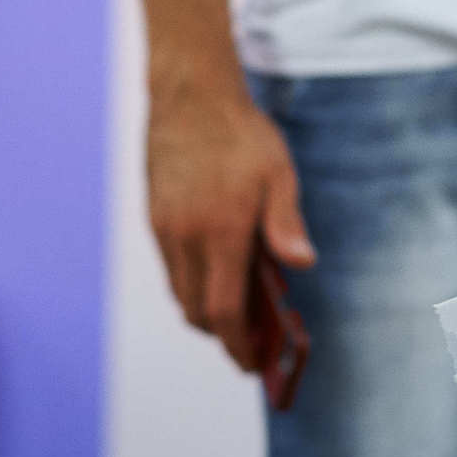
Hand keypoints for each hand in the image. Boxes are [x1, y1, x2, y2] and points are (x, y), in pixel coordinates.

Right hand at [144, 83, 312, 370]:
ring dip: (205, 309)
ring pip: (180, 291)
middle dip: (222, 333)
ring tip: (239, 309)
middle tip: (252, 340)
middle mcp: (183, 236)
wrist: (190, 93)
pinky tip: (219, 271)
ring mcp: (163, 228)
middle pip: (196, 310)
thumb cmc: (242, 133)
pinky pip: (171, 267)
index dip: (237, 344)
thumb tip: (302, 265)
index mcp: (219, 231)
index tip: (251, 363)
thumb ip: (286, 224)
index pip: (222, 310)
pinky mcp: (154, 216)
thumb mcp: (279, 174)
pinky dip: (192, 282)